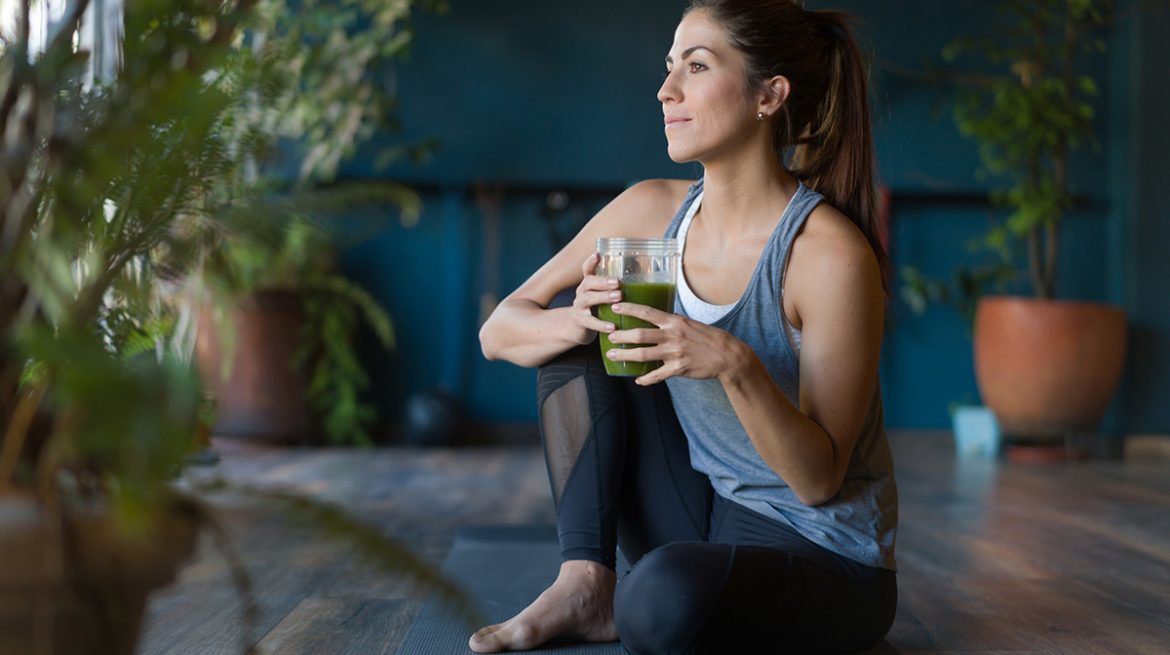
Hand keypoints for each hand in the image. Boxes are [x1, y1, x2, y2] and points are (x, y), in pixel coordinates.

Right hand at [568, 252, 620, 344]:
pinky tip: (612, 327)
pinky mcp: (580, 322)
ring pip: (588, 299)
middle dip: (603, 281)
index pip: (587, 269)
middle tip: (618, 282)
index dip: (591, 262)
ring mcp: (579, 307)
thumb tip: (643, 270)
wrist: (577, 328)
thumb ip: (617, 286)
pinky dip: (601, 324)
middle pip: (588, 282)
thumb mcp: (604, 295)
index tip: (597, 255)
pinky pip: (590, 322)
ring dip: (603, 297)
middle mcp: (582, 292)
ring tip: (618, 298)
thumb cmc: (597, 308)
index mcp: (589, 284)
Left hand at [605, 302, 746, 384]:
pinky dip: (646, 379)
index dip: (629, 309)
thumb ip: (673, 322)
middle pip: (640, 335)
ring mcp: (674, 353)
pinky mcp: (678, 369)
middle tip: (608, 335)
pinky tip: (637, 380)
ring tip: (612, 356)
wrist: (727, 355)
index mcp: (674, 322)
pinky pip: (657, 375)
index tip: (615, 307)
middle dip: (621, 336)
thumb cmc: (708, 338)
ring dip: (625, 355)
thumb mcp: (690, 323)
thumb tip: (658, 318)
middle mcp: (672, 336)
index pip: (647, 312)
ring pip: (643, 355)